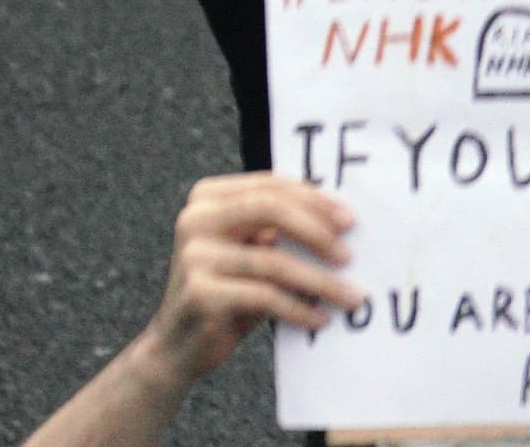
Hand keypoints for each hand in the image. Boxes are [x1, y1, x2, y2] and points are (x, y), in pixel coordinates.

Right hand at [132, 174, 363, 390]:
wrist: (178, 344)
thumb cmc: (227, 296)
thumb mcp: (249, 256)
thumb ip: (277, 233)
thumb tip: (339, 226)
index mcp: (207, 199)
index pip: (268, 186)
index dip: (313, 199)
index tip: (349, 220)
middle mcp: (195, 219)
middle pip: (268, 209)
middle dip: (317, 231)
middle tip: (349, 256)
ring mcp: (194, 255)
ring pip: (272, 260)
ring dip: (320, 282)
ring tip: (351, 298)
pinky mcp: (201, 293)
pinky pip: (265, 297)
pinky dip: (298, 309)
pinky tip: (319, 319)